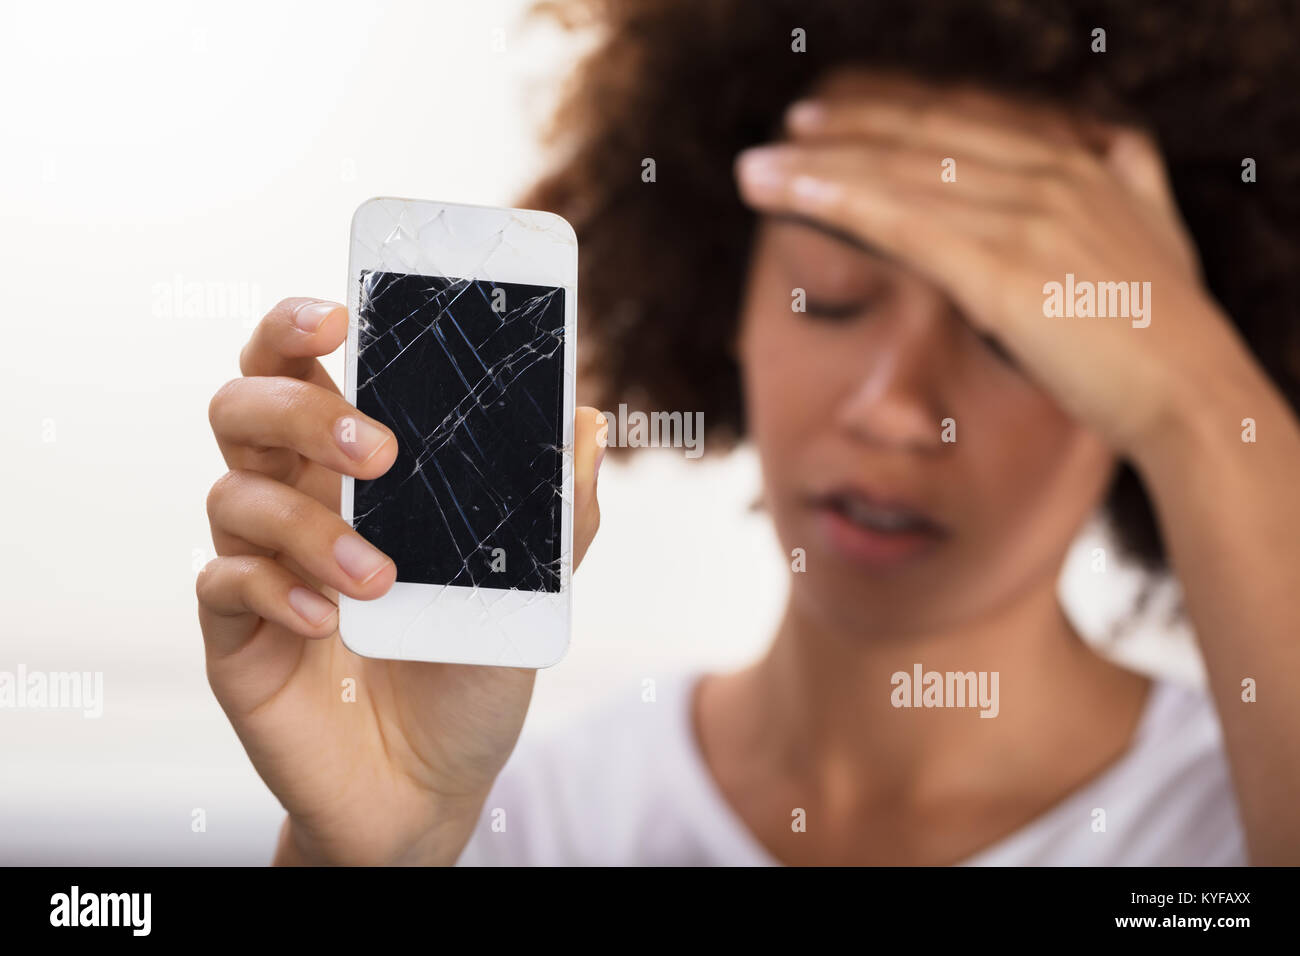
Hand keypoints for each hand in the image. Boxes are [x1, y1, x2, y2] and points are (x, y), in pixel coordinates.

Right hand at [198, 297, 603, 864]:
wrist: (432, 781)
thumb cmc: (470, 667)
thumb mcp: (530, 586)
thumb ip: (556, 508)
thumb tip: (588, 421)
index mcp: (355, 470)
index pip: (302, 370)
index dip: (297, 327)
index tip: (338, 312)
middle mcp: (297, 500)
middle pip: (244, 405)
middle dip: (297, 407)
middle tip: (375, 449)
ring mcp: (258, 564)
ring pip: (231, 492)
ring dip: (308, 524)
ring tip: (380, 578)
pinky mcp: (234, 636)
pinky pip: (224, 584)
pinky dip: (274, 590)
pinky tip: (328, 621)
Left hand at [734, 78, 1263, 458]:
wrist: (1194, 397)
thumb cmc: (1167, 334)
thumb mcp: (1155, 234)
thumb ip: (1128, 184)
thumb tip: (1119, 150)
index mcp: (1081, 165)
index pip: (964, 126)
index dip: (890, 121)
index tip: (834, 125)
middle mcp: (1051, 175)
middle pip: (921, 140)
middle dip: (841, 137)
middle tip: (782, 137)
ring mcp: (1028, 216)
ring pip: (899, 177)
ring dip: (818, 170)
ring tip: (755, 171)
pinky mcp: (1003, 267)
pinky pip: (903, 223)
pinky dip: (841, 203)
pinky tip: (794, 196)